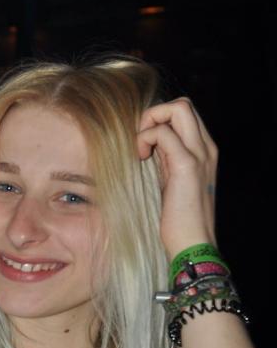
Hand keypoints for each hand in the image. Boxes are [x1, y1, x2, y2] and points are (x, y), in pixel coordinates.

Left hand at [137, 98, 218, 258]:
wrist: (193, 243)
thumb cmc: (178, 220)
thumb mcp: (170, 183)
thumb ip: (165, 161)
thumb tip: (148, 146)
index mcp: (202, 151)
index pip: (183, 114)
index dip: (159, 122)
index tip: (145, 147)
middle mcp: (205, 147)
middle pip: (183, 104)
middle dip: (154, 115)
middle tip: (140, 143)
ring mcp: (199, 154)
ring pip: (178, 108)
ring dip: (149, 123)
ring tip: (140, 151)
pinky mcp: (186, 165)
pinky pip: (164, 132)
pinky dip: (146, 138)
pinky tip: (140, 158)